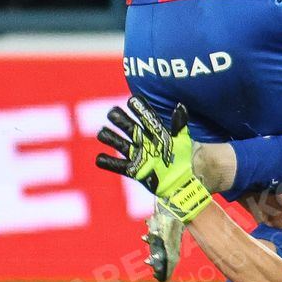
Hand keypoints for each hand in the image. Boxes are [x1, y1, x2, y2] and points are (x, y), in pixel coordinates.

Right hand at [94, 97, 210, 221]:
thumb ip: (179, 124)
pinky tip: (99, 158)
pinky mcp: (133, 170)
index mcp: (155, 133)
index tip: (132, 100)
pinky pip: (118, 166)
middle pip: (129, 128)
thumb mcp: (182, 140)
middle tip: (112, 112)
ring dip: (111, 138)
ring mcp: (137, 155)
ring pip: (120, 144)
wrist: (179, 181)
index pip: (146, 118)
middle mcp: (143, 142)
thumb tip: (180, 106)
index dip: (139, 109)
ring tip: (102, 132)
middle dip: (120, 120)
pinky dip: (108, 162)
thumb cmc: (181, 158)